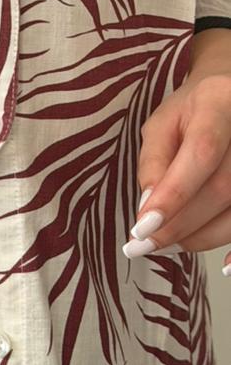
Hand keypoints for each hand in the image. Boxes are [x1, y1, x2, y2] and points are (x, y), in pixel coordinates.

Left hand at [125, 71, 230, 275]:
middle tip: (144, 243)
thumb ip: (153, 162)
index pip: (202, 152)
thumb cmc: (192, 112)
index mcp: (219, 103)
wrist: (230, 100)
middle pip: (223, 188)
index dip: (174, 194)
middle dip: (180, 223)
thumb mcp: (162, 124)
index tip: (143, 228)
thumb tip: (147, 211)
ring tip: (168, 242)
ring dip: (202, 236)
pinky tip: (221, 265)